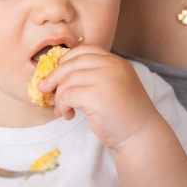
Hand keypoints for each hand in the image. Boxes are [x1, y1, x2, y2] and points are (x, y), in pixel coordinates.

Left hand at [39, 46, 154, 150]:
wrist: (141, 135)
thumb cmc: (125, 115)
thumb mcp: (113, 86)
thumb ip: (95, 76)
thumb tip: (59, 75)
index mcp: (116, 61)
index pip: (84, 50)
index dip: (65, 61)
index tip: (56, 74)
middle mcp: (112, 66)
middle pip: (71, 63)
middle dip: (54, 77)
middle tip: (44, 89)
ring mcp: (105, 79)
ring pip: (67, 81)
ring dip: (59, 97)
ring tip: (63, 110)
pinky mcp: (97, 97)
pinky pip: (67, 96)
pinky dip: (62, 106)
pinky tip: (68, 115)